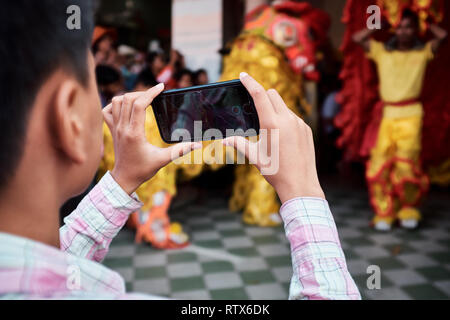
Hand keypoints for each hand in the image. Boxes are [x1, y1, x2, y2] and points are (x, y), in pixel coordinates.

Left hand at [103, 83, 201, 193]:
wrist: (125, 178)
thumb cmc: (143, 170)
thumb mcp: (163, 160)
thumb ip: (180, 151)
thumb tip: (197, 145)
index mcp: (135, 133)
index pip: (139, 105)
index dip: (150, 93)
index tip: (161, 87)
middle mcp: (122, 128)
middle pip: (128, 99)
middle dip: (142, 92)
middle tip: (155, 94)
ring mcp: (115, 128)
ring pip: (116, 102)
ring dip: (129, 96)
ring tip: (142, 99)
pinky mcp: (112, 130)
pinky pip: (107, 110)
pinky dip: (115, 104)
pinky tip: (126, 106)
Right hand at [223, 73, 324, 202]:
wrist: (300, 184)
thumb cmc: (275, 171)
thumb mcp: (255, 157)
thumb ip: (239, 144)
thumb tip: (225, 140)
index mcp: (272, 124)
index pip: (260, 95)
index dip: (250, 83)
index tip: (243, 75)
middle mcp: (288, 120)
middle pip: (273, 94)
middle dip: (263, 96)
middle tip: (255, 108)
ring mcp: (300, 124)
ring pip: (284, 106)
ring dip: (275, 109)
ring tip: (270, 129)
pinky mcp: (307, 130)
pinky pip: (294, 117)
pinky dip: (285, 120)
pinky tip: (283, 137)